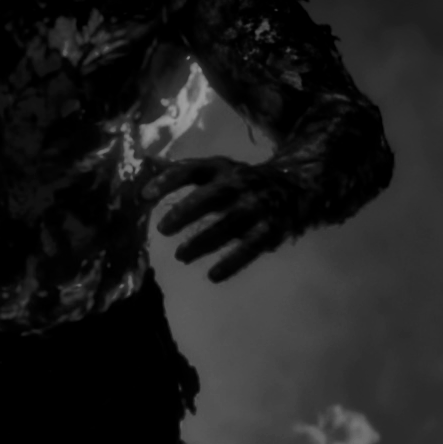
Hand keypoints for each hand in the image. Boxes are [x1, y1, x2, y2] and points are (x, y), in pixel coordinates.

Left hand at [142, 155, 299, 283]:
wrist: (299, 186)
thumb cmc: (243, 181)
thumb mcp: (219, 169)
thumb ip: (186, 175)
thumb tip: (143, 190)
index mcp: (222, 168)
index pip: (191, 170)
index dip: (168, 180)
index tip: (145, 195)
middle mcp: (240, 184)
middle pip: (211, 197)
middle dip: (185, 212)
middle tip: (162, 229)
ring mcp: (257, 207)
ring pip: (228, 226)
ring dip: (202, 242)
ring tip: (180, 256)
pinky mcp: (271, 229)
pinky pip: (250, 248)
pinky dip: (232, 262)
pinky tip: (213, 275)